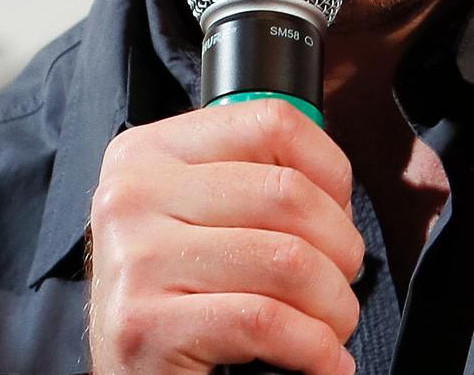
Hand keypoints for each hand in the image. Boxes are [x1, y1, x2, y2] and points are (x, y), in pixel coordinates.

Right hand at [87, 98, 366, 374]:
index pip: (272, 122)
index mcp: (149, 152)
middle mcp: (132, 195)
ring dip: (333, 305)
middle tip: (340, 282)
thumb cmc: (176, 300)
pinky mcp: (145, 325)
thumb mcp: (196, 217)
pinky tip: (320, 359)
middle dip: (341, 247)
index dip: (331, 171)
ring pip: (286, 259)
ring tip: (331, 325)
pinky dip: (313, 347)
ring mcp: (134, 259)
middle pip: (287, 193)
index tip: (339, 213)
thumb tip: (335, 188)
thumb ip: (249, 179)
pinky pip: (264, 321)